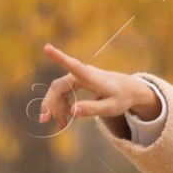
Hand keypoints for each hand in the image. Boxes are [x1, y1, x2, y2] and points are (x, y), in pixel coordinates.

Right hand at [38, 44, 160, 124]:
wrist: (129, 89)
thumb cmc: (122, 97)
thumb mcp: (111, 108)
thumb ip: (92, 109)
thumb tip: (72, 112)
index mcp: (92, 77)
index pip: (73, 66)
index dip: (59, 57)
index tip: (47, 47)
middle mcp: (81, 74)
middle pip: (58, 86)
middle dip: (49, 103)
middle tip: (43, 120)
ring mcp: (77, 77)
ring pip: (58, 91)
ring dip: (56, 108)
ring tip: (61, 125)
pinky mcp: (76, 82)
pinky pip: (62, 94)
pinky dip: (61, 106)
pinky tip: (66, 118)